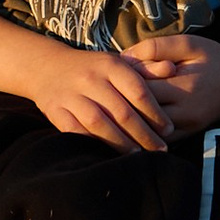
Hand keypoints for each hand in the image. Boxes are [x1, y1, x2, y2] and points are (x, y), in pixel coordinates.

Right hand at [26, 44, 174, 152]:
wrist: (48, 67)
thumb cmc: (92, 69)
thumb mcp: (118, 62)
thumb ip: (146, 68)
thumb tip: (172, 69)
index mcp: (110, 65)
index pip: (138, 91)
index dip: (156, 113)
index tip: (169, 129)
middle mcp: (91, 79)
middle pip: (122, 111)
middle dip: (144, 134)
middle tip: (161, 150)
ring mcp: (71, 95)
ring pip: (100, 123)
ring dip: (122, 143)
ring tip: (139, 156)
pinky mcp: (56, 111)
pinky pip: (76, 132)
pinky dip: (93, 144)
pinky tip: (108, 155)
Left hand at [119, 30, 219, 132]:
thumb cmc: (214, 58)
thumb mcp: (188, 43)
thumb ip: (156, 47)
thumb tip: (123, 57)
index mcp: (185, 87)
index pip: (141, 89)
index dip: (123, 82)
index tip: (112, 74)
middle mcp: (186, 113)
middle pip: (141, 113)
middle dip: (123, 103)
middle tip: (107, 94)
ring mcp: (188, 127)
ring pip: (148, 131)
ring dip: (132, 120)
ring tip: (114, 109)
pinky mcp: (190, 135)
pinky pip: (160, 140)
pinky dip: (145, 132)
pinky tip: (131, 122)